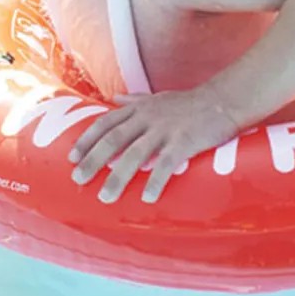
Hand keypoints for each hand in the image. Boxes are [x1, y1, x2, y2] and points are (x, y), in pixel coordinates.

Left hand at [69, 88, 241, 203]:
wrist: (222, 101)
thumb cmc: (189, 103)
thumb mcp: (158, 97)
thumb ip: (135, 100)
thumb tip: (115, 98)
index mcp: (139, 108)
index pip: (106, 123)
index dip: (87, 139)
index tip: (71, 157)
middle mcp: (147, 117)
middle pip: (113, 140)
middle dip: (93, 160)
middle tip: (78, 179)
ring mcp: (165, 129)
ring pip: (135, 155)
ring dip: (118, 178)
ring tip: (106, 197)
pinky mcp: (184, 142)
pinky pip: (166, 164)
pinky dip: (156, 181)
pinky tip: (148, 198)